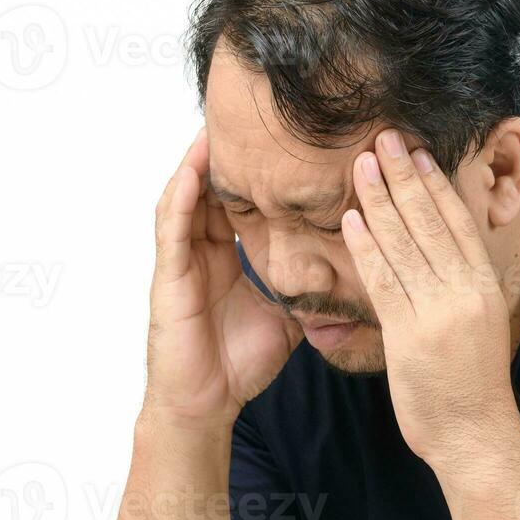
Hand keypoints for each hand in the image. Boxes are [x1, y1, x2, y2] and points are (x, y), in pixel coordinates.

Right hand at [142, 129, 303, 428]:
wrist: (206, 404)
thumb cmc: (239, 364)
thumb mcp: (287, 314)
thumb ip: (307, 287)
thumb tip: (351, 272)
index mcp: (227, 258)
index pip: (241, 202)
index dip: (257, 172)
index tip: (282, 141)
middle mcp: (201, 252)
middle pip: (212, 189)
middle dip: (227, 155)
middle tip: (246, 116)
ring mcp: (181, 260)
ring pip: (188, 197)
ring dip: (199, 162)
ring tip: (217, 126)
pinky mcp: (168, 275)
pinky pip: (172, 226)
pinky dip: (181, 195)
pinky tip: (194, 169)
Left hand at [339, 129, 519, 467]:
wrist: (476, 437)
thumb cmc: (470, 387)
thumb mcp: (474, 327)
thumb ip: (454, 290)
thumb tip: (435, 260)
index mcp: (482, 286)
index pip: (456, 221)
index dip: (435, 182)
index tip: (416, 150)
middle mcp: (465, 291)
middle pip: (431, 220)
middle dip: (404, 175)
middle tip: (384, 137)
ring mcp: (439, 311)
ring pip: (406, 243)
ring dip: (380, 199)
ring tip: (361, 164)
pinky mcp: (412, 335)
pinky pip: (385, 281)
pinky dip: (366, 246)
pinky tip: (350, 219)